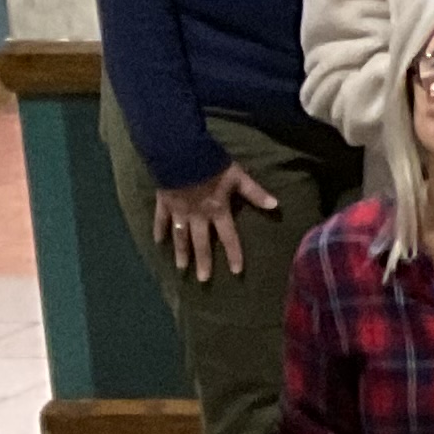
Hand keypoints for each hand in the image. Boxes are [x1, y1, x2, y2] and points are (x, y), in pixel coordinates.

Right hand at [151, 163, 278, 282]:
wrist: (180, 153)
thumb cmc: (212, 164)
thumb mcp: (238, 177)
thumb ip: (255, 193)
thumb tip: (276, 205)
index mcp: (217, 210)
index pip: (228, 237)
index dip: (233, 254)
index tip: (236, 271)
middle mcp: (198, 216)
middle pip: (201, 243)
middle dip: (203, 261)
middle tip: (203, 279)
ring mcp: (178, 211)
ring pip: (180, 236)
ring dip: (181, 252)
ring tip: (181, 268)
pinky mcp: (164, 202)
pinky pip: (160, 220)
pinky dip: (159, 230)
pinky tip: (158, 242)